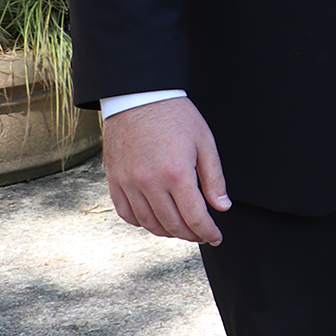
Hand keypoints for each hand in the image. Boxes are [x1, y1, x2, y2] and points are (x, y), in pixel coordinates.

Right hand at [103, 97, 229, 245]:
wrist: (138, 97)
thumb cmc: (176, 116)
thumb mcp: (205, 142)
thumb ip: (214, 178)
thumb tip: (221, 207)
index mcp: (176, 174)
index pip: (194, 217)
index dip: (208, 232)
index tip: (216, 238)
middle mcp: (149, 183)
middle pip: (172, 224)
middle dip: (191, 235)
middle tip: (202, 234)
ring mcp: (128, 183)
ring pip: (148, 223)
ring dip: (167, 232)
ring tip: (182, 229)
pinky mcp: (114, 180)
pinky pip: (126, 213)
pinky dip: (142, 222)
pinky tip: (155, 219)